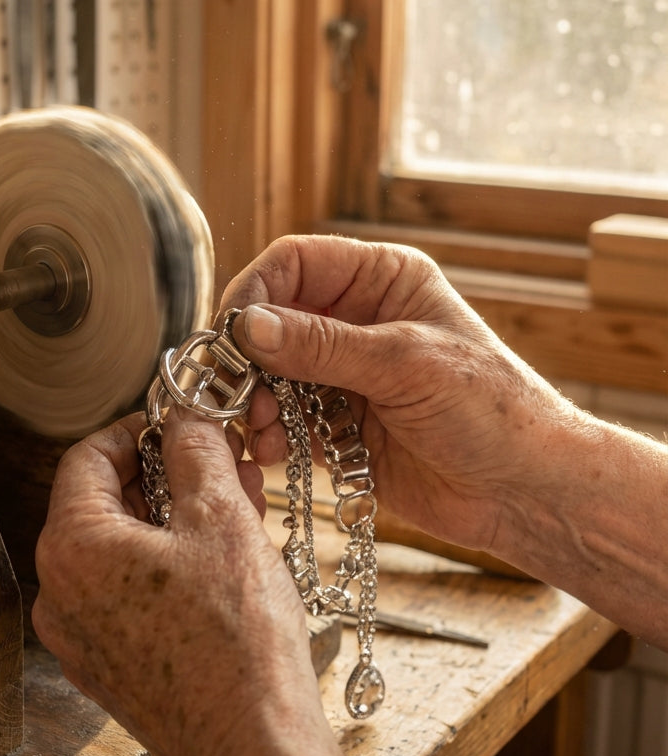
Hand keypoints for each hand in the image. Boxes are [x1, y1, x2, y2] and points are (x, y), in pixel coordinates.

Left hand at [31, 407, 311, 755]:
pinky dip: (168, 564)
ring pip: (122, 549)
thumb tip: (186, 417)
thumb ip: (194, 450)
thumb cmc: (237, 637)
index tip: (178, 424)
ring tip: (238, 505)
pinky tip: (223, 559)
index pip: (86, 456)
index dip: (136, 430)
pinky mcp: (109, 668)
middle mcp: (59, 593)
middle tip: (220, 462)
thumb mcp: (221, 516)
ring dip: (175, 518)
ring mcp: (80, 637)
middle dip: (166, 475)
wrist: (255, 748)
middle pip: (104, 503)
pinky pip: (129, 593)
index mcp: (71, 547)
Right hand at [220, 234, 581, 556]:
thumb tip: (247, 326)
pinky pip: (284, 417)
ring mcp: (346, 373)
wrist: (524, 492)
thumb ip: (321, 345)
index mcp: (383, 280)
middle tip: (237, 392)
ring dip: (255, 399)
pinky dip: (269, 432)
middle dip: (249, 356)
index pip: (295, 263)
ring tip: (261, 428)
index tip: (231, 333)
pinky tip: (273, 451)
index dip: (255, 291)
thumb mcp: (405, 365)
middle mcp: (358, 319)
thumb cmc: (492, 411)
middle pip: (274, 319)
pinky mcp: (338, 422)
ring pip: (271, 372)